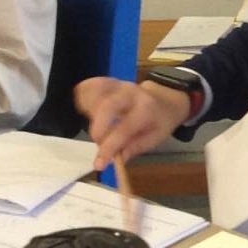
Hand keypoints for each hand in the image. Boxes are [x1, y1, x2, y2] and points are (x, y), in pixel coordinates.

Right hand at [75, 76, 189, 172]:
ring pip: (94, 92)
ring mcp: (118, 84)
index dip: (109, 148)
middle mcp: (131, 93)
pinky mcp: (107, 81)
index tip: (99, 165)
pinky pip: (88, 86)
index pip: (124, 129)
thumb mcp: (154, 139)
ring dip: (89, 112)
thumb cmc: (159, 122)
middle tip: (98, 143)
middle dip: (97, 129)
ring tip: (97, 127)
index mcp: (146, 109)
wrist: (164, 100)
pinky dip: (83, 100)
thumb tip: (115, 161)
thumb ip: (134, 148)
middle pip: (106, 106)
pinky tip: (88, 113)